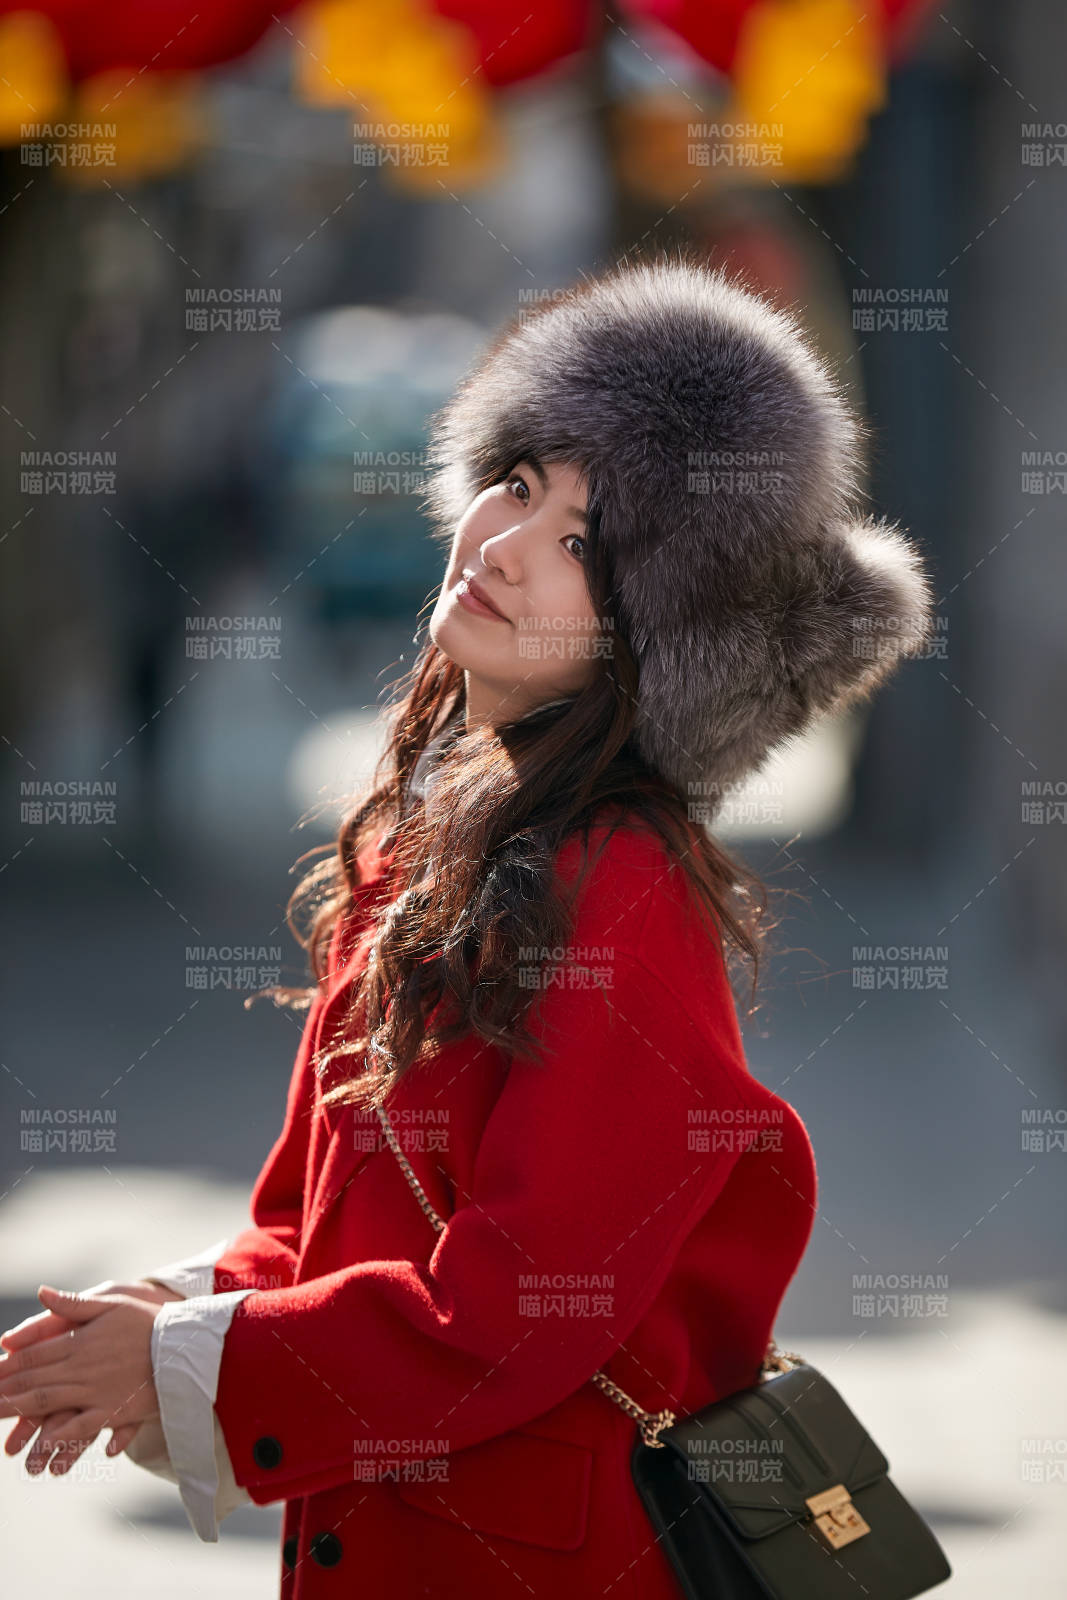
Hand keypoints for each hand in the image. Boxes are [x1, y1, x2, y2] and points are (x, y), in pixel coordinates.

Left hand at [0, 1286, 163, 1474]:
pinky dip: (65, 1436)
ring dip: (24, 1418)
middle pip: (36, 1384)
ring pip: (53, 1407)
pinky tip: (48, 1442)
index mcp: (80, 1342)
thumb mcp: (111, 1302)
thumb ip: (72, 1303)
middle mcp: (84, 1369)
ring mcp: (98, 1393)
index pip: (34, 1356)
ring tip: (4, 1425)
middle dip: (7, 1395)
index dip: (8, 1367)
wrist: (185, 1343)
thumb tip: (41, 1293)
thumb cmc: (147, 1320)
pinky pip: (85, 1427)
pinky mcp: (115, 1411)